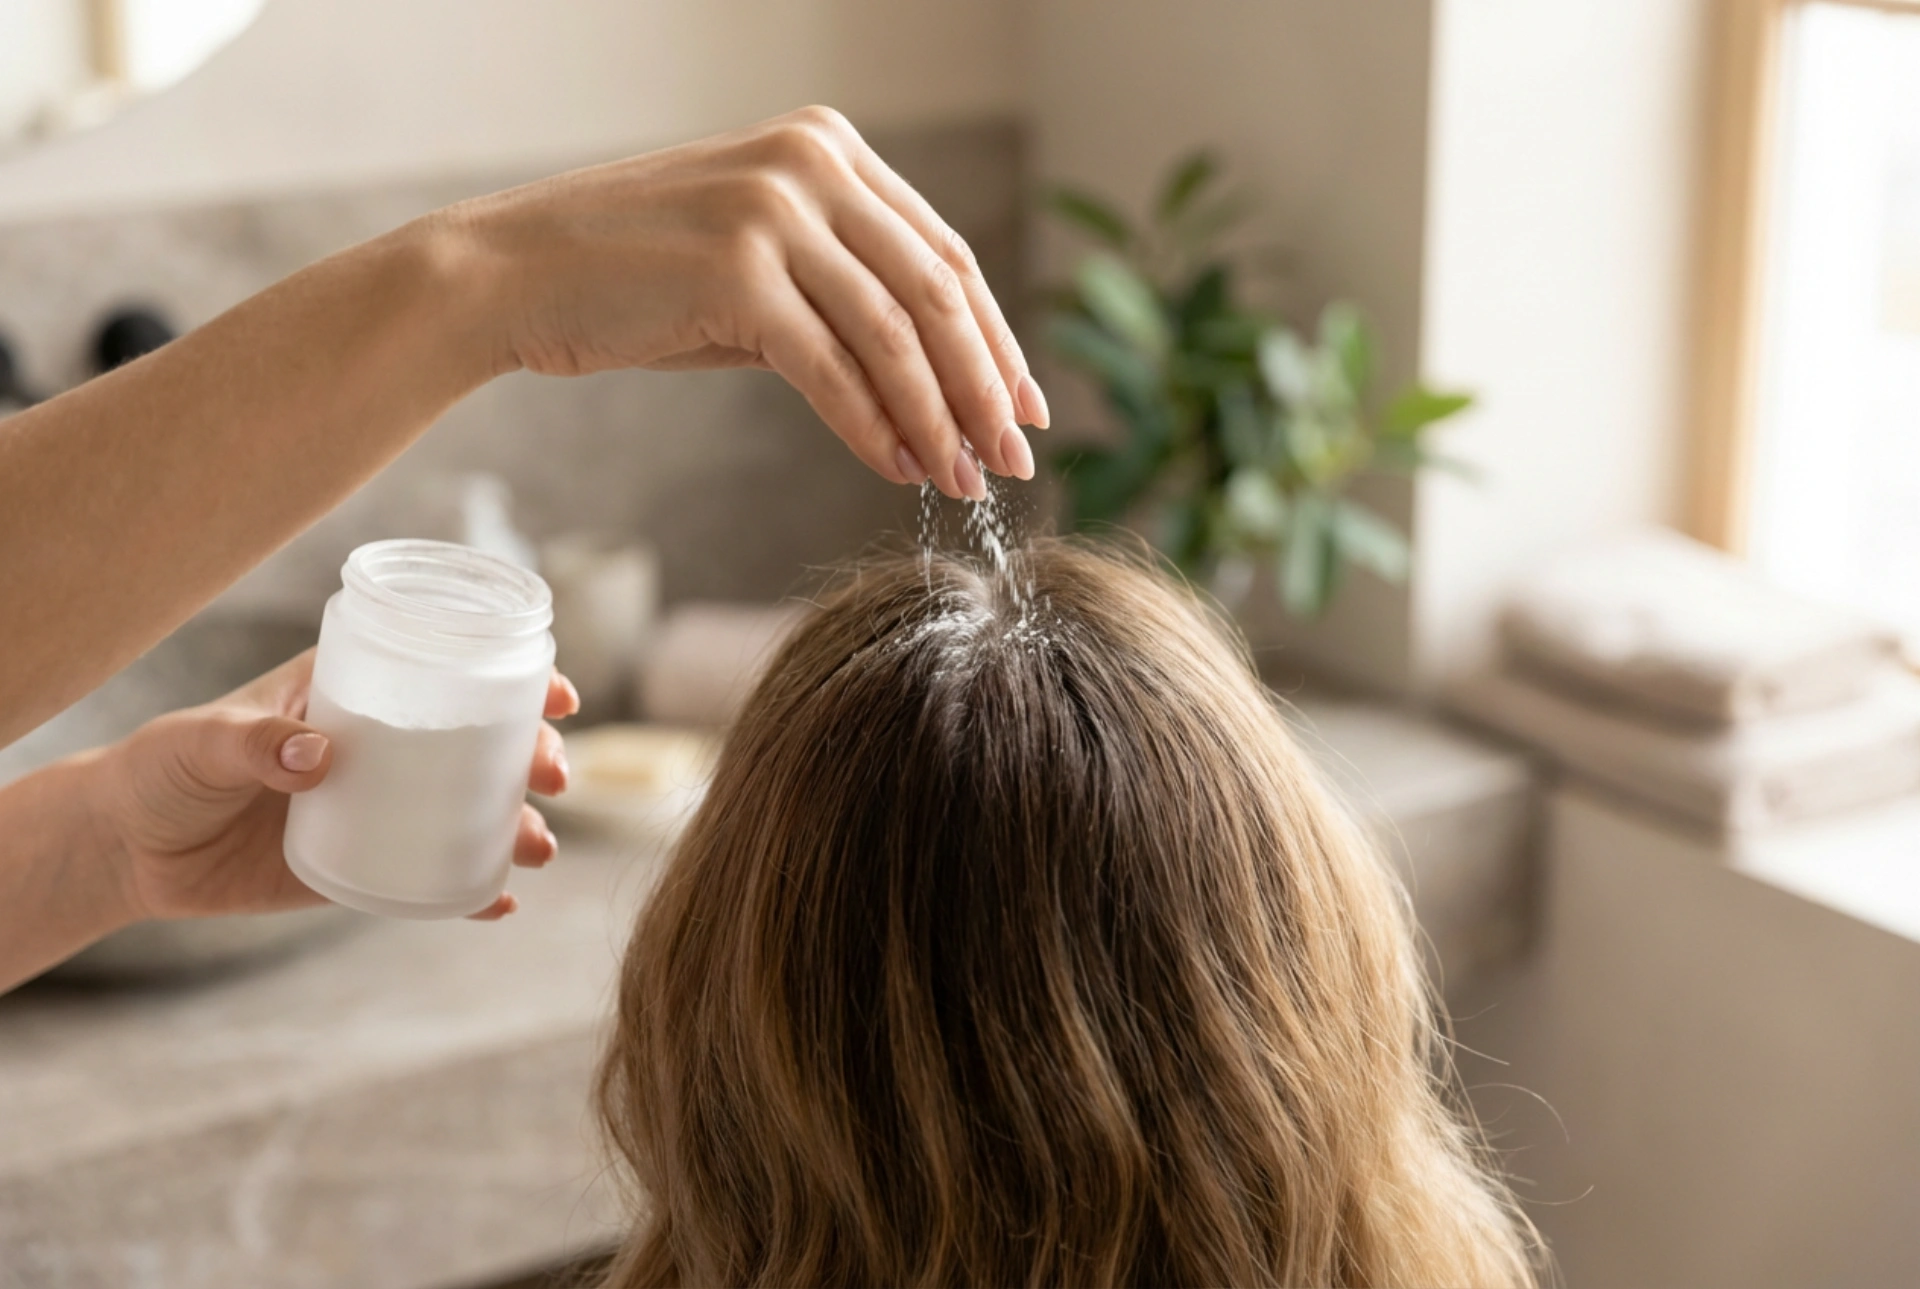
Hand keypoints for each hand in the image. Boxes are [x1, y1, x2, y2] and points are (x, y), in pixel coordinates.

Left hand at [88, 650, 577, 923]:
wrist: (129, 850)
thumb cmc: (161, 770)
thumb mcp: (201, 742)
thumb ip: (255, 744)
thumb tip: (319, 756)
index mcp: (354, 693)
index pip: (446, 672)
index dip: (512, 677)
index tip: (555, 695)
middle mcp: (382, 746)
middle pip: (479, 743)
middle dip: (531, 756)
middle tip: (550, 776)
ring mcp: (379, 807)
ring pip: (469, 811)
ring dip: (515, 825)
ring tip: (535, 848)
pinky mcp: (364, 865)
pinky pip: (431, 878)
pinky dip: (470, 892)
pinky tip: (498, 903)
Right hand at [457, 105, 1049, 500]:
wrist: (511, 273)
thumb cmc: (636, 279)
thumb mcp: (758, 264)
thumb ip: (845, 294)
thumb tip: (941, 391)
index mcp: (828, 147)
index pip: (945, 254)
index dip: (996, 339)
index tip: (1025, 406)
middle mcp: (810, 163)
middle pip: (937, 294)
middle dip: (984, 390)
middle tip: (1013, 461)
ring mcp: (773, 212)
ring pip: (895, 335)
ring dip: (939, 422)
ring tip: (964, 482)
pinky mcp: (735, 272)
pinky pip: (832, 368)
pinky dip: (874, 427)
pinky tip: (898, 469)